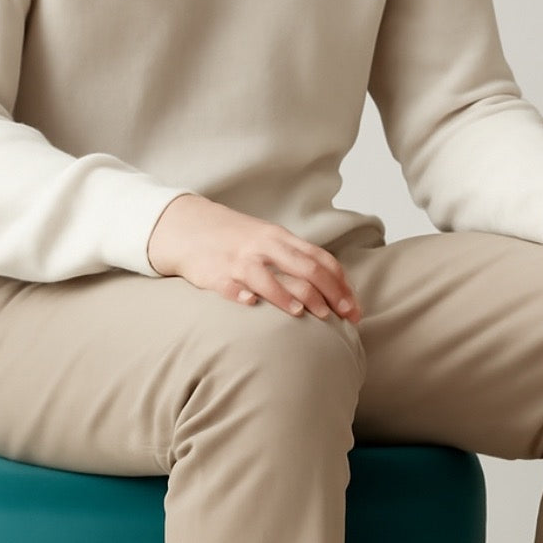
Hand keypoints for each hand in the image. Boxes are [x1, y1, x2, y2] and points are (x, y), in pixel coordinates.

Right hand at [146, 194, 362, 323]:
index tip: (354, 308)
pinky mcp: (215, 273)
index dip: (340, 285)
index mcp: (282, 239)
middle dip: (327, 293)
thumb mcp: (269, 241)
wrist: (188, 226)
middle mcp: (265, 246)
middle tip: (342, 317)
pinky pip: (229, 285)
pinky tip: (249, 303)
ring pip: (268, 277)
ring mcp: (240, 260)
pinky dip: (239, 294)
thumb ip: (297, 260)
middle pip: (304, 267)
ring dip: (287, 295)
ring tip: (303, 314)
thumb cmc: (236, 239)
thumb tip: (333, 288)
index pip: (320, 259)